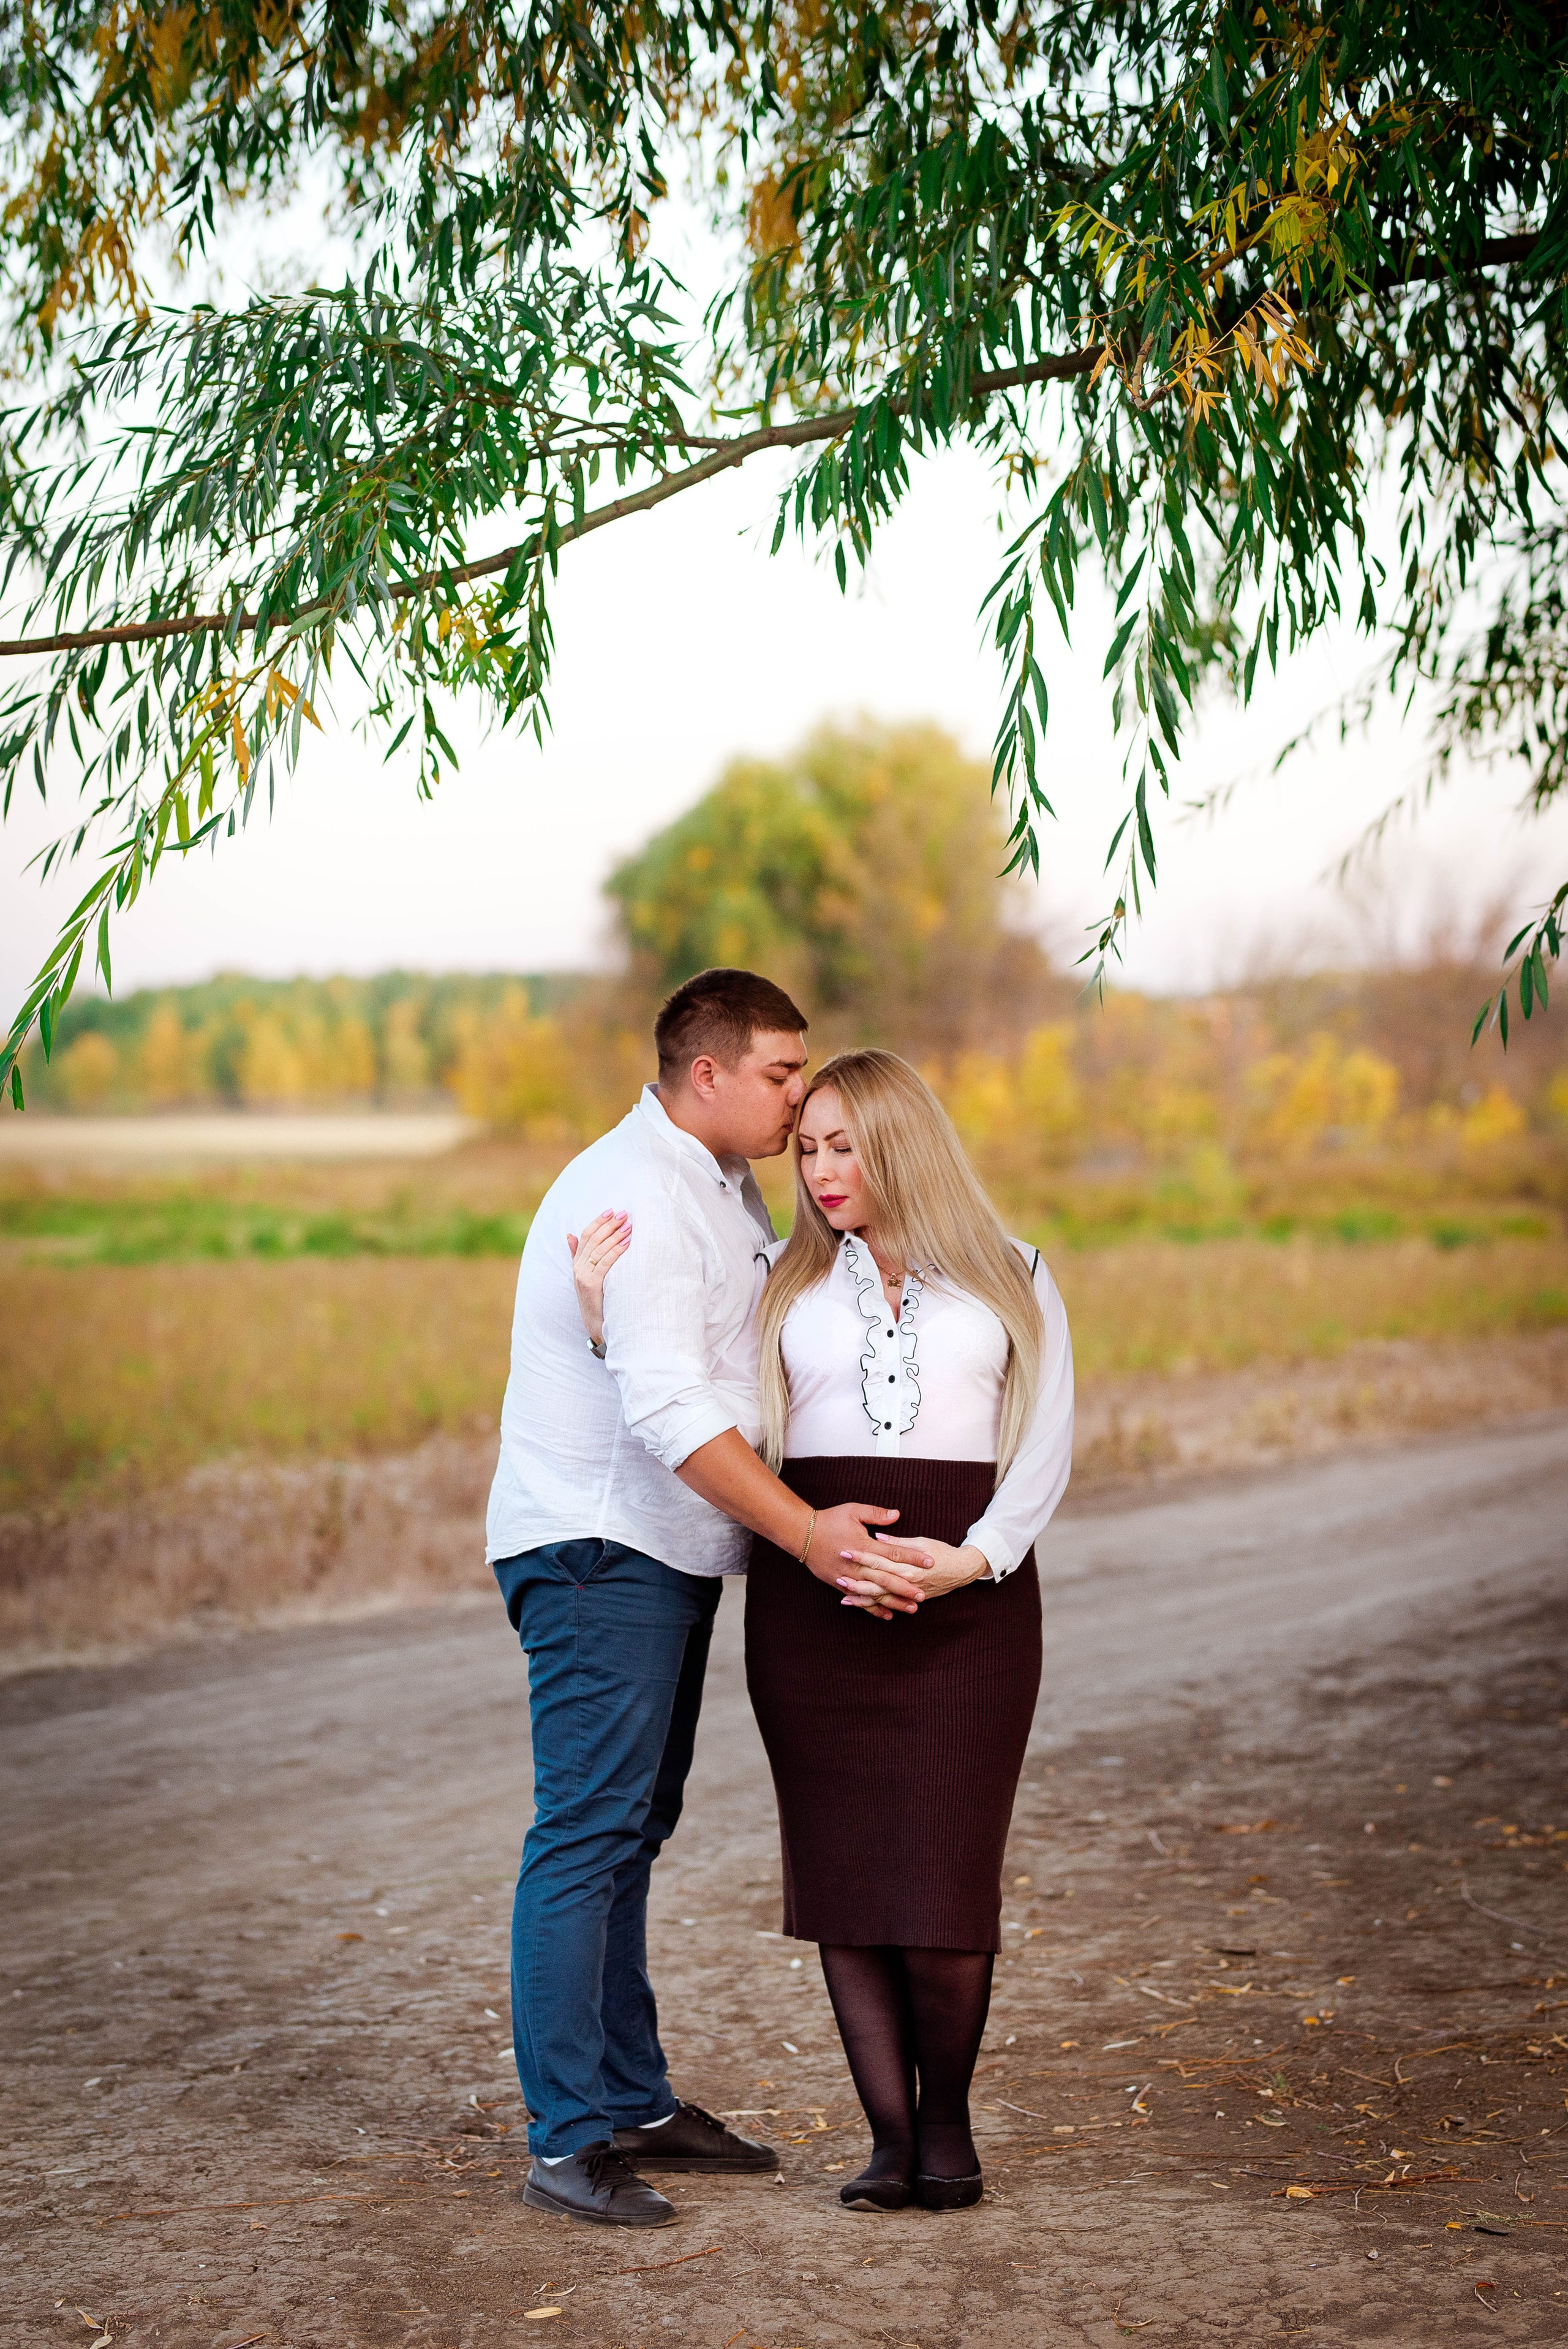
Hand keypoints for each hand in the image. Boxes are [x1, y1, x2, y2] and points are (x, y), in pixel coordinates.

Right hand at [566, 1209, 630, 1346]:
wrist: (596, 1325)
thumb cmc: (596, 1299)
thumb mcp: (586, 1275)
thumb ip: (578, 1255)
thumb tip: (570, 1234)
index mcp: (577, 1263)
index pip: (585, 1235)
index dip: (598, 1221)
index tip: (611, 1210)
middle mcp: (578, 1268)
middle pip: (592, 1239)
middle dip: (609, 1225)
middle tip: (624, 1214)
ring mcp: (582, 1276)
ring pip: (598, 1249)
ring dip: (615, 1235)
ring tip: (629, 1225)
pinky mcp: (591, 1285)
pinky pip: (604, 1263)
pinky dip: (616, 1251)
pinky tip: (627, 1243)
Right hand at [805, 1502, 921, 1619]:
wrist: (802, 1534)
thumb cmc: (829, 1520)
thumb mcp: (854, 1511)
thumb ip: (876, 1514)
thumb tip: (897, 1515)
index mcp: (865, 1546)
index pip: (895, 1554)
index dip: (914, 1558)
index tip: (930, 1562)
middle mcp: (858, 1565)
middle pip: (887, 1579)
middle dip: (907, 1587)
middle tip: (924, 1594)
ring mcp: (849, 1577)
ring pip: (876, 1594)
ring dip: (894, 1602)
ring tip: (912, 1608)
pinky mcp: (840, 1585)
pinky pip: (861, 1600)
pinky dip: (874, 1608)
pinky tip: (887, 1615)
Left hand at [835, 1534, 990, 1611]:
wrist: (962, 1569)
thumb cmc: (941, 1551)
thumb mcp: (920, 1541)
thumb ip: (897, 1542)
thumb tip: (877, 1536)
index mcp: (908, 1564)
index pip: (880, 1559)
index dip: (861, 1555)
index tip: (845, 1550)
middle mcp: (907, 1581)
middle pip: (877, 1581)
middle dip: (856, 1578)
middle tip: (837, 1573)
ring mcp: (908, 1592)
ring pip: (880, 1597)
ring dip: (861, 1596)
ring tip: (842, 1595)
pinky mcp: (909, 1598)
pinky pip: (887, 1604)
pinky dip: (872, 1606)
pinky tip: (857, 1605)